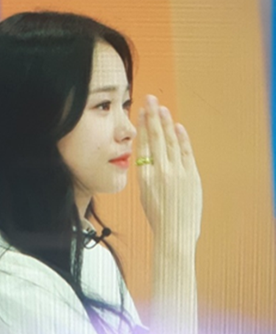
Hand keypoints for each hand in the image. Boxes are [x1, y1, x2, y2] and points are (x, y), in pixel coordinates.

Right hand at [136, 95, 202, 249]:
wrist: (174, 235)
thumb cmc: (159, 218)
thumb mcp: (146, 195)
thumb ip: (147, 175)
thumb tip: (150, 158)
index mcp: (144, 178)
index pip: (143, 145)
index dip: (143, 127)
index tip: (142, 112)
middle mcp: (159, 172)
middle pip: (155, 138)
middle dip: (153, 116)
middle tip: (150, 99)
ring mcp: (176, 173)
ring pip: (170, 141)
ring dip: (166, 122)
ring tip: (162, 108)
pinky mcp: (191, 176)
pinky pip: (185, 152)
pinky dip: (181, 138)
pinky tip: (177, 126)